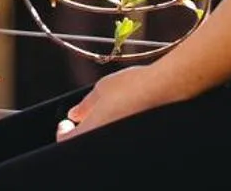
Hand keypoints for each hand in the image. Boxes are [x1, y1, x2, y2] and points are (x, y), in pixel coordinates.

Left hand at [58, 65, 179, 138]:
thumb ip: (85, 105)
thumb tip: (74, 114)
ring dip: (98, 134)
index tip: (66, 123)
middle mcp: (106, 140)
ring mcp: (123, 145)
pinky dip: (114, 134)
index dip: (63, 132)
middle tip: (83, 120)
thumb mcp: (102, 89)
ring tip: (105, 117)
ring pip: (102, 144)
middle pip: (85, 146)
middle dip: (81, 134)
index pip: (66, 141)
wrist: (167, 88)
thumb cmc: (135, 85)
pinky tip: (122, 119)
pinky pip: (118, 143)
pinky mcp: (138, 142)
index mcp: (92, 129)